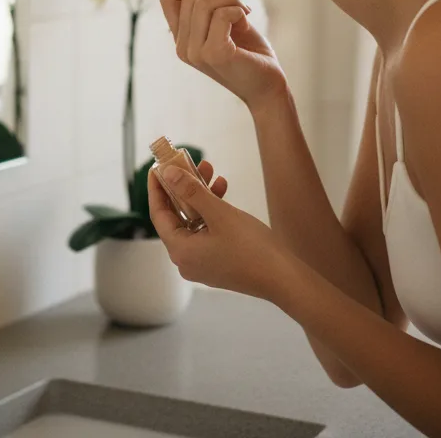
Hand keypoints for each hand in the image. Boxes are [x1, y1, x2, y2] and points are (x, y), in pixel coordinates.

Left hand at [147, 158, 289, 300]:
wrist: (284, 278)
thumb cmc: (250, 247)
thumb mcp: (219, 214)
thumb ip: (191, 192)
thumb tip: (167, 174)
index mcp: (180, 251)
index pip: (159, 214)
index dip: (157, 188)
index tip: (158, 166)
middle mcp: (186, 260)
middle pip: (176, 216)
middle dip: (184, 187)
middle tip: (190, 163)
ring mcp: (202, 263)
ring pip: (193, 221)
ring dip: (200, 196)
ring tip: (213, 171)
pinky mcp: (218, 262)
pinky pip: (206, 231)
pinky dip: (212, 211)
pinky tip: (225, 190)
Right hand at [160, 0, 287, 113]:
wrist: (267, 85)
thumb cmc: (249, 52)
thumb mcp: (228, 19)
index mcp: (182, 38)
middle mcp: (182, 47)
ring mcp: (195, 52)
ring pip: (204, 3)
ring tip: (245, 11)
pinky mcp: (213, 54)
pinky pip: (222, 14)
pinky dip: (238, 10)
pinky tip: (246, 21)